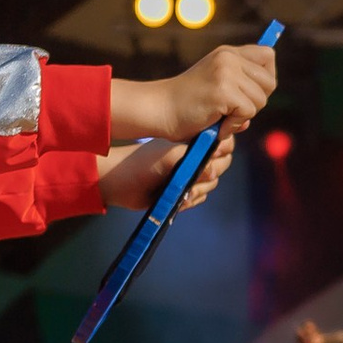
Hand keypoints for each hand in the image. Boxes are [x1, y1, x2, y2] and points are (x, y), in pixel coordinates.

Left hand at [95, 129, 235, 211]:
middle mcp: (193, 156)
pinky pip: (200, 198)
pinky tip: (178, 201)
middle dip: (209, 176)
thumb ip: (195, 160)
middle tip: (196, 179)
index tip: (213, 157)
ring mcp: (189, 174)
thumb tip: (213, 172)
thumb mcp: (170, 156)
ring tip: (183, 192)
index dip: (221, 151)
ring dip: (199, 190)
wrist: (121, 183)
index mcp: (192, 142)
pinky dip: (191, 201)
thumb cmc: (143, 163)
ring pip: (211, 185)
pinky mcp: (184, 191)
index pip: (221, 143)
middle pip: (221, 166)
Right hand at [110, 44, 276, 145]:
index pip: (267, 55)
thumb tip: (264, 95)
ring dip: (244, 115)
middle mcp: (228, 57)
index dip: (266, 77)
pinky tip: (217, 124)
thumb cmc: (189, 105)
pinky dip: (234, 125)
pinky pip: (248, 113)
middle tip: (233, 109)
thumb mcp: (218, 85)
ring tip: (221, 116)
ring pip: (261, 100)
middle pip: (269, 82)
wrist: (160, 110)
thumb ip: (241, 87)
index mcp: (228, 53)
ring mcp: (226, 72)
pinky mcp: (223, 90)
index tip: (251, 91)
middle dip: (257, 101)